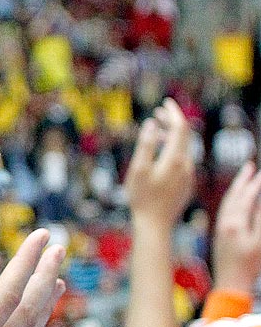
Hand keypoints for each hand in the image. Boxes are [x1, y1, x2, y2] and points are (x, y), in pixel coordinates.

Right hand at [123, 98, 194, 233]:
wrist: (155, 224)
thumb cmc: (142, 198)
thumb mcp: (138, 170)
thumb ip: (145, 145)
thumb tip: (151, 123)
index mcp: (175, 158)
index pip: (180, 127)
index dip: (173, 112)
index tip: (165, 102)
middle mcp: (186, 164)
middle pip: (184, 135)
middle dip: (172, 121)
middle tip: (158, 113)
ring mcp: (188, 174)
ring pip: (184, 147)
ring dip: (172, 136)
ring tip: (156, 132)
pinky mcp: (186, 182)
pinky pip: (183, 159)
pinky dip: (173, 149)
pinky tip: (161, 153)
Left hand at [210, 160, 260, 293]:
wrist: (230, 284)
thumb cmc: (249, 266)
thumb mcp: (260, 241)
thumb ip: (260, 218)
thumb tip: (259, 201)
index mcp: (234, 223)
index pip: (247, 197)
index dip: (257, 184)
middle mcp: (224, 224)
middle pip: (233, 196)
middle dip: (243, 180)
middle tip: (250, 166)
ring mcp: (220, 229)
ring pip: (227, 204)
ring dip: (236, 189)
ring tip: (244, 178)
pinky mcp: (220, 236)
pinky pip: (225, 212)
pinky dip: (231, 201)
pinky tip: (236, 200)